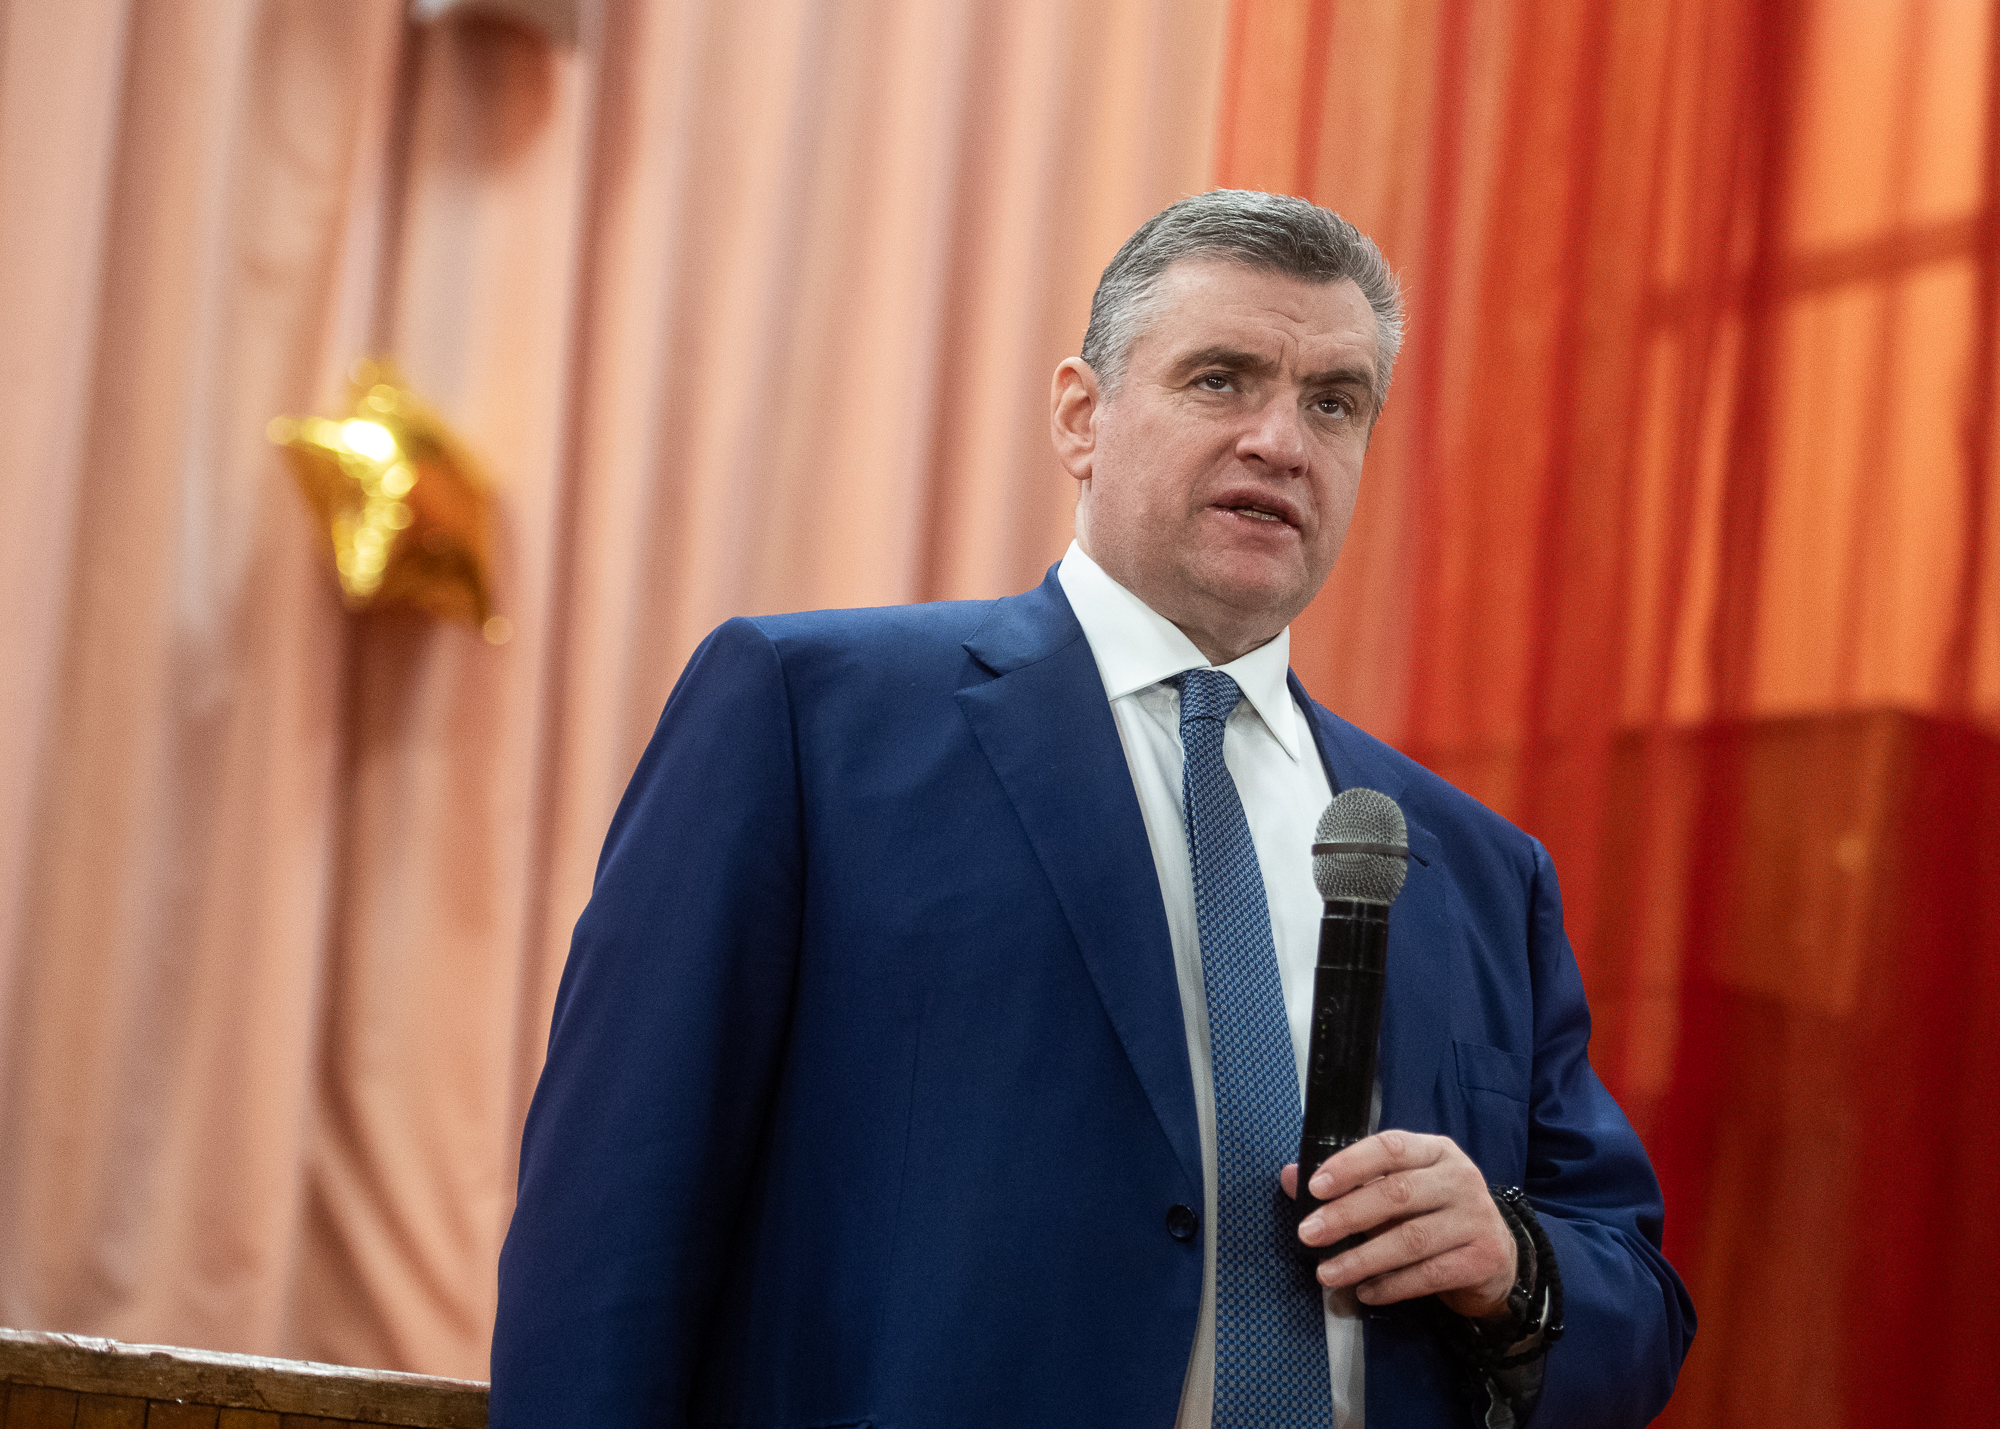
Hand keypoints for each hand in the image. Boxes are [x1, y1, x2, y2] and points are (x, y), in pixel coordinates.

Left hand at [1280, 1129, 1517, 1320]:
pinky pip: (1428, 1274)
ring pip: (1410, 1239)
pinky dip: (1392, 1285)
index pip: (1391, 1147)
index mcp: (1436, 1151)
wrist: (1496, 1257)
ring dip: (1362, 1258)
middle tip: (1308, 1234)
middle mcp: (1459, 1179)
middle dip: (1346, 1215)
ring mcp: (1475, 1218)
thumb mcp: (1397, 1189)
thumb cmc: (1434, 1214)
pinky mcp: (1481, 1258)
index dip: (1350, 1165)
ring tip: (1327, 1273)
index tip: (1314, 1186)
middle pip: (1396, 1193)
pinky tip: (1365, 1291)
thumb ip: (1347, 1183)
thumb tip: (1289, 1177)